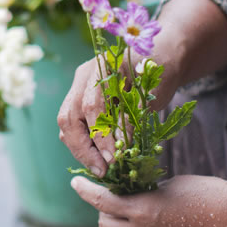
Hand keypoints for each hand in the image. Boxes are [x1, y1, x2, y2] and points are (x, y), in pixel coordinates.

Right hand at [57, 54, 180, 177]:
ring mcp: (79, 86)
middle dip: (83, 148)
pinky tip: (98, 158)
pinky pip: (73, 124)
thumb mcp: (153, 93)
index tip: (112, 158)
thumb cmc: (160, 70)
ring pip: (66, 122)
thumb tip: (120, 144)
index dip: (100, 135)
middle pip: (69, 116)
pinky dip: (83, 143)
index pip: (91, 106)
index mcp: (101, 67)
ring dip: (80, 148)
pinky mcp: (81, 98)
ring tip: (100, 168)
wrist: (160, 55)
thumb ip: (134, 116)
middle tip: (101, 170)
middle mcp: (84, 76)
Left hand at [71, 175, 226, 226]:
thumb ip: (147, 189)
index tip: (76, 182)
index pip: (100, 201)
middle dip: (101, 211)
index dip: (85, 190)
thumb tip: (134, 190)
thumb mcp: (172, 183)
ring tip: (123, 215)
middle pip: (105, 226)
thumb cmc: (208, 193)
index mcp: (142, 209)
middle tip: (107, 198)